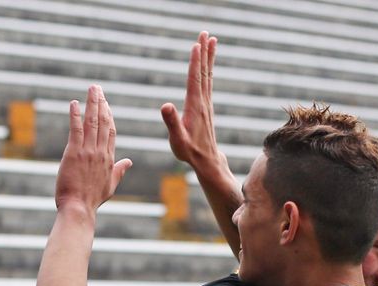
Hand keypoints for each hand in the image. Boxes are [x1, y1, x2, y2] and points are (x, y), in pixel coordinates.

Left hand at [54, 85, 132, 213]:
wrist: (79, 208)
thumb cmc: (92, 200)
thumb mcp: (110, 185)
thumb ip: (119, 171)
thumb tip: (129, 162)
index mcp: (109, 159)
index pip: (111, 132)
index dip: (109, 115)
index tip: (106, 103)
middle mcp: (101, 152)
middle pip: (104, 122)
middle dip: (101, 103)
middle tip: (97, 88)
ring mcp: (88, 151)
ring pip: (93, 122)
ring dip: (92, 103)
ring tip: (91, 89)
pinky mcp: (74, 153)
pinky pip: (76, 129)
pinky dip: (75, 115)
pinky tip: (74, 103)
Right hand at [160, 31, 225, 170]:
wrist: (206, 159)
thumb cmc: (189, 150)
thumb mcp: (177, 139)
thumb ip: (171, 122)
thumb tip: (165, 105)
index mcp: (195, 106)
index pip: (195, 79)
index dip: (195, 61)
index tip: (197, 45)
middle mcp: (203, 101)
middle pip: (204, 72)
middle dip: (204, 52)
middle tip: (206, 33)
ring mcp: (206, 103)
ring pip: (208, 75)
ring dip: (208, 57)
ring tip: (211, 40)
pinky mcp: (206, 106)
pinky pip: (208, 82)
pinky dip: (208, 69)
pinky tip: (207, 65)